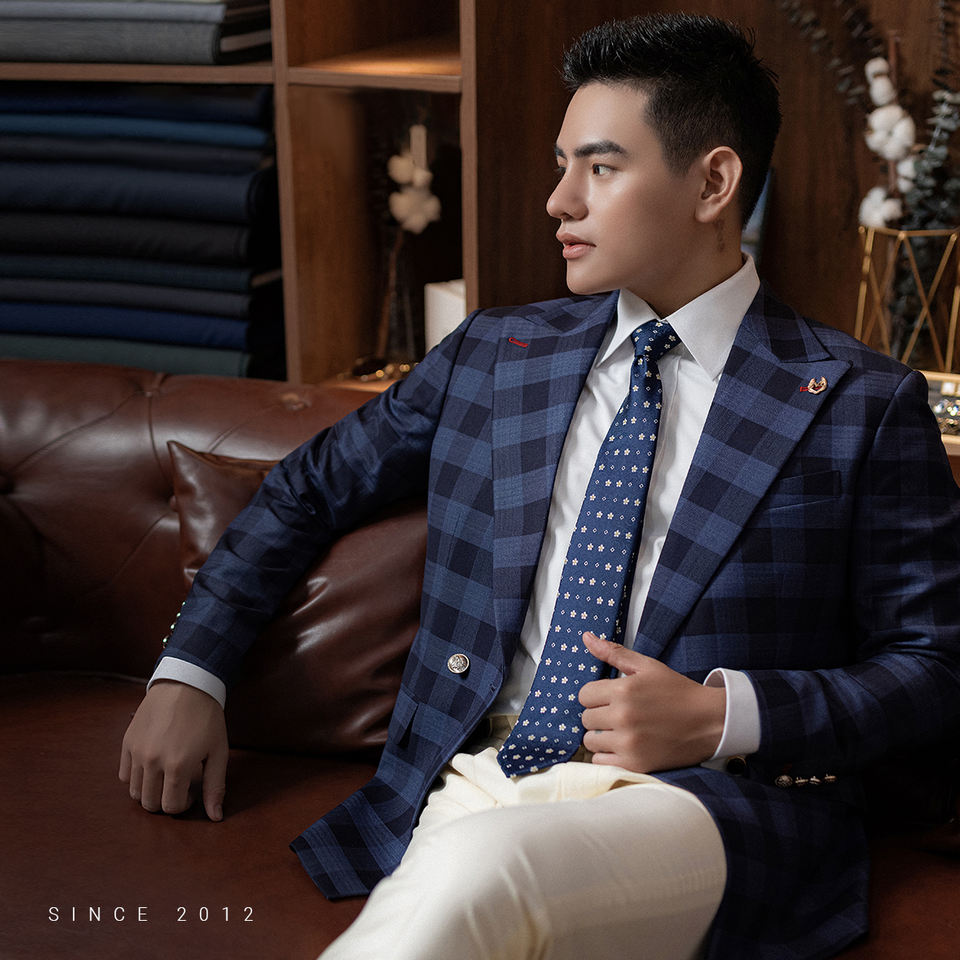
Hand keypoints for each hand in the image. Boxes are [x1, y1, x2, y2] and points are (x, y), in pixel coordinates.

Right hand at [119, 680, 227, 819]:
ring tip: (167, 773)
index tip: (194, 787)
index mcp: (178, 766)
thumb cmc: (207, 717)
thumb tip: (215, 817)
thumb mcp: (219, 751)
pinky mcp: (127, 743)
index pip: (172, 807)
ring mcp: (137, 752)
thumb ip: (215, 786)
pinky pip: (124, 776)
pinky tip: (153, 764)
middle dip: (166, 800)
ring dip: (151, 790)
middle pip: (150, 804)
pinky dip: (137, 777)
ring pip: (135, 793)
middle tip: (180, 783)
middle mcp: (153, 762)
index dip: (185, 803)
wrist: (187, 684)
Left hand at [578, 632, 725, 772]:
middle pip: (586, 718)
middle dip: (598, 715)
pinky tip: (624, 746)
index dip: (596, 695)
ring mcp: (628, 742)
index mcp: (623, 690)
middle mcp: (622, 717)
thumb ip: (614, 653)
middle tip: (619, 714)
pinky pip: (600, 761)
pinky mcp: (635, 763)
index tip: (610, 698)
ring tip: (621, 731)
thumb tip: (586, 637)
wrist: (710, 722)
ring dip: (601, 737)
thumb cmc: (678, 692)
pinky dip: (608, 755)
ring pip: (590, 741)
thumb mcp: (647, 666)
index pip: (584, 695)